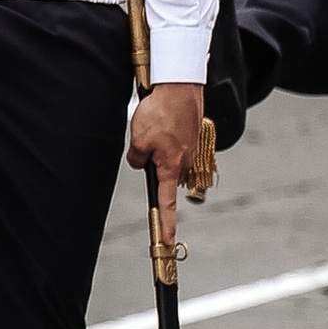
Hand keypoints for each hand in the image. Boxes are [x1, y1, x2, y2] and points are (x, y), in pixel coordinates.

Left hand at [129, 80, 207, 229]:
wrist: (180, 86)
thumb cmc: (160, 113)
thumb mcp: (137, 140)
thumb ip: (136, 159)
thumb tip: (140, 162)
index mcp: (171, 168)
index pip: (167, 204)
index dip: (165, 224)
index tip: (166, 242)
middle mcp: (184, 163)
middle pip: (164, 176)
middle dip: (152, 165)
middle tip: (143, 142)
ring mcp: (190, 150)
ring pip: (167, 158)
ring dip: (158, 147)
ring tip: (152, 125)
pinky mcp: (190, 137)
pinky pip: (173, 144)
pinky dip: (164, 135)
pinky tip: (160, 121)